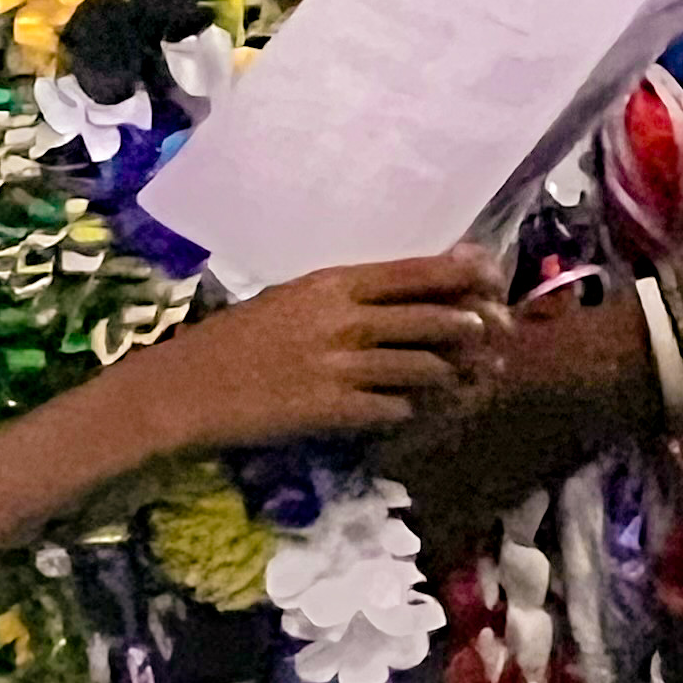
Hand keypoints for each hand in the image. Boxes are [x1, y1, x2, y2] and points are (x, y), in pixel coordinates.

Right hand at [165, 248, 505, 450]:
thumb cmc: (236, 339)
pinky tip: (417, 410)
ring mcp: (339, 367)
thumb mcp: (292, 298)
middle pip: (428, 318)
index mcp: (331, 283)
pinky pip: (393, 409)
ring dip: (449, 373)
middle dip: (469, 326)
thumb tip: (401, 290)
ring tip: (466, 375)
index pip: (412, 271)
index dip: (459, 274)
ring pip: (420, 366)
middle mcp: (342, 320)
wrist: (188, 388)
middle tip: (494, 331)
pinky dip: (411, 410)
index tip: (491, 275)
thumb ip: (344, 295)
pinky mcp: (332, 411)